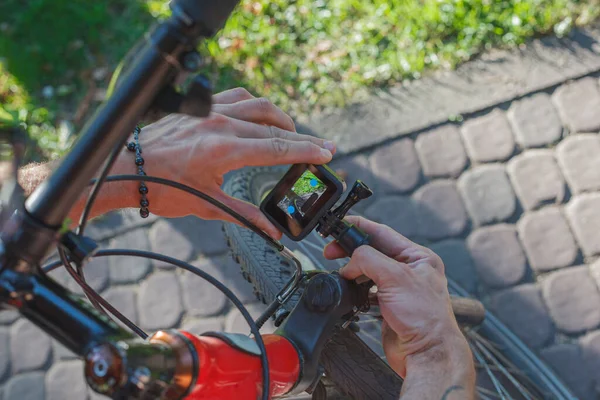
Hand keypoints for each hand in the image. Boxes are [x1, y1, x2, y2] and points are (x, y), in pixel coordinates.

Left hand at [111, 88, 334, 237]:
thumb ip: (246, 216)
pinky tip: (262, 115)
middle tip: (324, 146)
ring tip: (296, 133)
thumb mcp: (207, 205)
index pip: (277, 149)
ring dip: (282, 119)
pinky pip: (237, 96)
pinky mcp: (201, 106)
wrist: (128, 169)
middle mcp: (221, 125)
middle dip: (304, 138)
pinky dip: (256, 105)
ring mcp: (210, 111)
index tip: (327, 153)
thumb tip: (273, 232)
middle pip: (275, 128)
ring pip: (259, 106)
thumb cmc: (163, 188)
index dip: (306, 152)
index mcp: (225, 150)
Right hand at [324, 216, 474, 397]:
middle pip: (373, 251)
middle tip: (331, 252)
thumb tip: (350, 261)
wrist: (426, 353)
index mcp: (418, 256)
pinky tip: (350, 289)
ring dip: (353, 270)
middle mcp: (410, 269)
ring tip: (341, 274)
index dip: (359, 227)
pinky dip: (356, 287)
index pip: (382, 233)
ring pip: (369, 270)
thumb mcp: (395, 277)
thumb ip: (369, 260)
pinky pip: (368, 288)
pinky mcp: (390, 304)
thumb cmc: (424, 317)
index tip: (339, 226)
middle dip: (351, 250)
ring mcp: (400, 287)